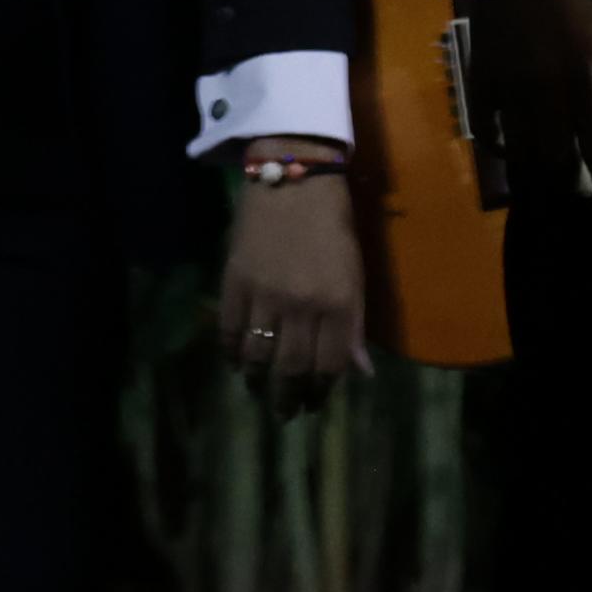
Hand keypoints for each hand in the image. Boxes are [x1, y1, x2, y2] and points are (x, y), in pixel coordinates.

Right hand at [217, 165, 368, 416]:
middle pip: (291, 369)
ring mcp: (265, 296)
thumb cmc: (333, 225)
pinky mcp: (235, 283)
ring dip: (258, 383)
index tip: (314, 403)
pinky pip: (230, 332)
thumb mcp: (355, 275)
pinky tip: (237, 363)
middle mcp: (302, 307)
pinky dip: (232, 354)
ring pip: (258, 357)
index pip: (329, 366)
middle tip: (285, 413)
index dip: (320, 391)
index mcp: (338, 304)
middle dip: (288, 398)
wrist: (292, 178)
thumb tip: (361, 373)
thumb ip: (354, 325)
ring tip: (259, 393)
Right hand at [487, 0, 591, 215]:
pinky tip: (514, 147)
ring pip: (524, 155)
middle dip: (576, 182)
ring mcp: (511, 88)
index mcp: (590, 80)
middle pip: (560, 163)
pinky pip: (490, 132)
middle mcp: (550, 91)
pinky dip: (503, 147)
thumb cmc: (581, 2)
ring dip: (541, 170)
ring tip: (551, 170)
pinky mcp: (482, 81)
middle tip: (583, 185)